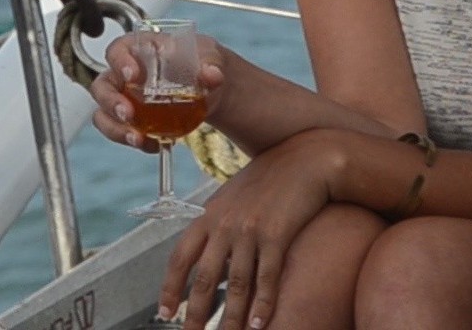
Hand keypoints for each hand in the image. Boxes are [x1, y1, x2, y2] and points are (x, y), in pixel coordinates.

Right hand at [90, 31, 225, 150]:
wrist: (208, 86)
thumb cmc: (201, 62)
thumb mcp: (210, 57)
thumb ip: (211, 64)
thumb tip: (212, 75)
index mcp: (140, 48)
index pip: (118, 49)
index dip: (119, 62)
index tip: (132, 75)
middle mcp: (125, 73)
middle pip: (102, 86)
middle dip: (110, 102)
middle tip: (128, 114)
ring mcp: (125, 98)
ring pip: (103, 113)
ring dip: (115, 129)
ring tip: (137, 139)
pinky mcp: (132, 120)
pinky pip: (121, 132)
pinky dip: (134, 141)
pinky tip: (154, 145)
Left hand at [159, 129, 344, 329]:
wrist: (306, 158)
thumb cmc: (271, 176)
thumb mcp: (234, 194)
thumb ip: (218, 221)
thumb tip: (207, 251)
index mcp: (210, 214)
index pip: (180, 257)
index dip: (170, 288)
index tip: (165, 313)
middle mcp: (225, 224)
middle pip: (203, 279)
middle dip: (194, 314)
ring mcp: (250, 230)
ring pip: (235, 286)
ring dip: (231, 319)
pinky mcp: (276, 234)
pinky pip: (267, 278)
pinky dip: (263, 305)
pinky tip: (260, 325)